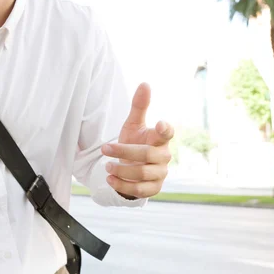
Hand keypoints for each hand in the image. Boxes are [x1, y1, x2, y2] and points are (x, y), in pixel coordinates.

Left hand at [102, 83, 172, 198]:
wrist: (132, 167)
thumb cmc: (135, 142)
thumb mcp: (134, 124)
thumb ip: (139, 106)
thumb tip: (145, 83)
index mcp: (161, 138)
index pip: (168, 132)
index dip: (166, 129)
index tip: (160, 124)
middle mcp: (164, 156)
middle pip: (147, 154)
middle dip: (124, 151)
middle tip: (105, 149)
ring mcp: (160, 173)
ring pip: (142, 173)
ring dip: (121, 169)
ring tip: (106, 166)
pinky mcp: (154, 189)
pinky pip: (139, 190)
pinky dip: (122, 185)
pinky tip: (110, 179)